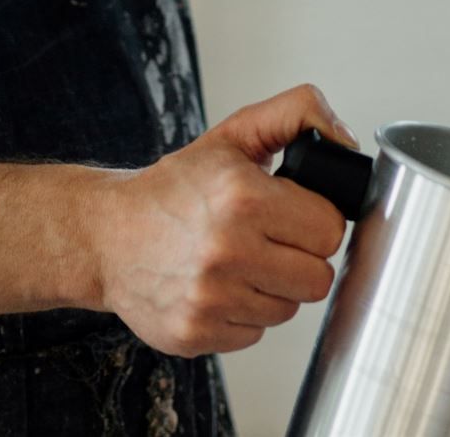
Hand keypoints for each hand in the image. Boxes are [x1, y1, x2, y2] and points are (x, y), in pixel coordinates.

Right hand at [89, 85, 357, 356]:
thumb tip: (345, 140)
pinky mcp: (195, 333)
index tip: (290, 215)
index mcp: (242, 197)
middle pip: (317, 278)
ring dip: (270, 288)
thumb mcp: (231, 135)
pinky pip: (254, 334)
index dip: (313, 220)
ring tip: (237, 263)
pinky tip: (216, 287)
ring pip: (288, 310)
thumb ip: (295, 115)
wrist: (103, 234)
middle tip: (267, 240)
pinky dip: (240, 314)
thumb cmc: (171, 189)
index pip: (329, 229)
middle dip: (298, 258)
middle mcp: (227, 250)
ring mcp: (210, 298)